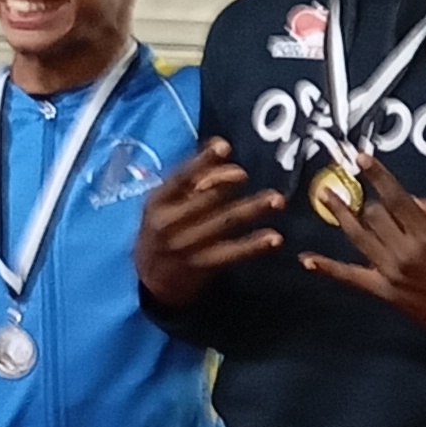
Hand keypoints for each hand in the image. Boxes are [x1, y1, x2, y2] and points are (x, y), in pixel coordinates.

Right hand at [136, 137, 284, 304]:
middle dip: (228, 184)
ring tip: (276, 200)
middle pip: (205, 198)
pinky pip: (231, 253)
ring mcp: (185, 246)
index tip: (224, 147)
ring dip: (251, 210)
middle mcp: (169, 222)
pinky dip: (253, 246)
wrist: (148, 282)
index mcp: (159, 201)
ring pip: (223, 223)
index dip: (202, 161)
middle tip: (248, 174)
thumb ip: (191, 177)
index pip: (181, 177)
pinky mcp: (201, 268)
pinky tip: (274, 239)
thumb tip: (221, 144)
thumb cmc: (163, 231)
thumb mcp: (165, 204)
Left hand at [306, 156, 425, 339]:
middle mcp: (403, 252)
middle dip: (372, 201)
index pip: (396, 198)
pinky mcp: (381, 291)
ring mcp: (389, 273)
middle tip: (373, 196)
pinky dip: (328, 268)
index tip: (362, 158)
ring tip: (324, 195)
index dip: (378, 176)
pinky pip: (350, 277)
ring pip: (358, 236)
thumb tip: (409, 199)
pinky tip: (307, 259)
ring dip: (340, 215)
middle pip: (374, 215)